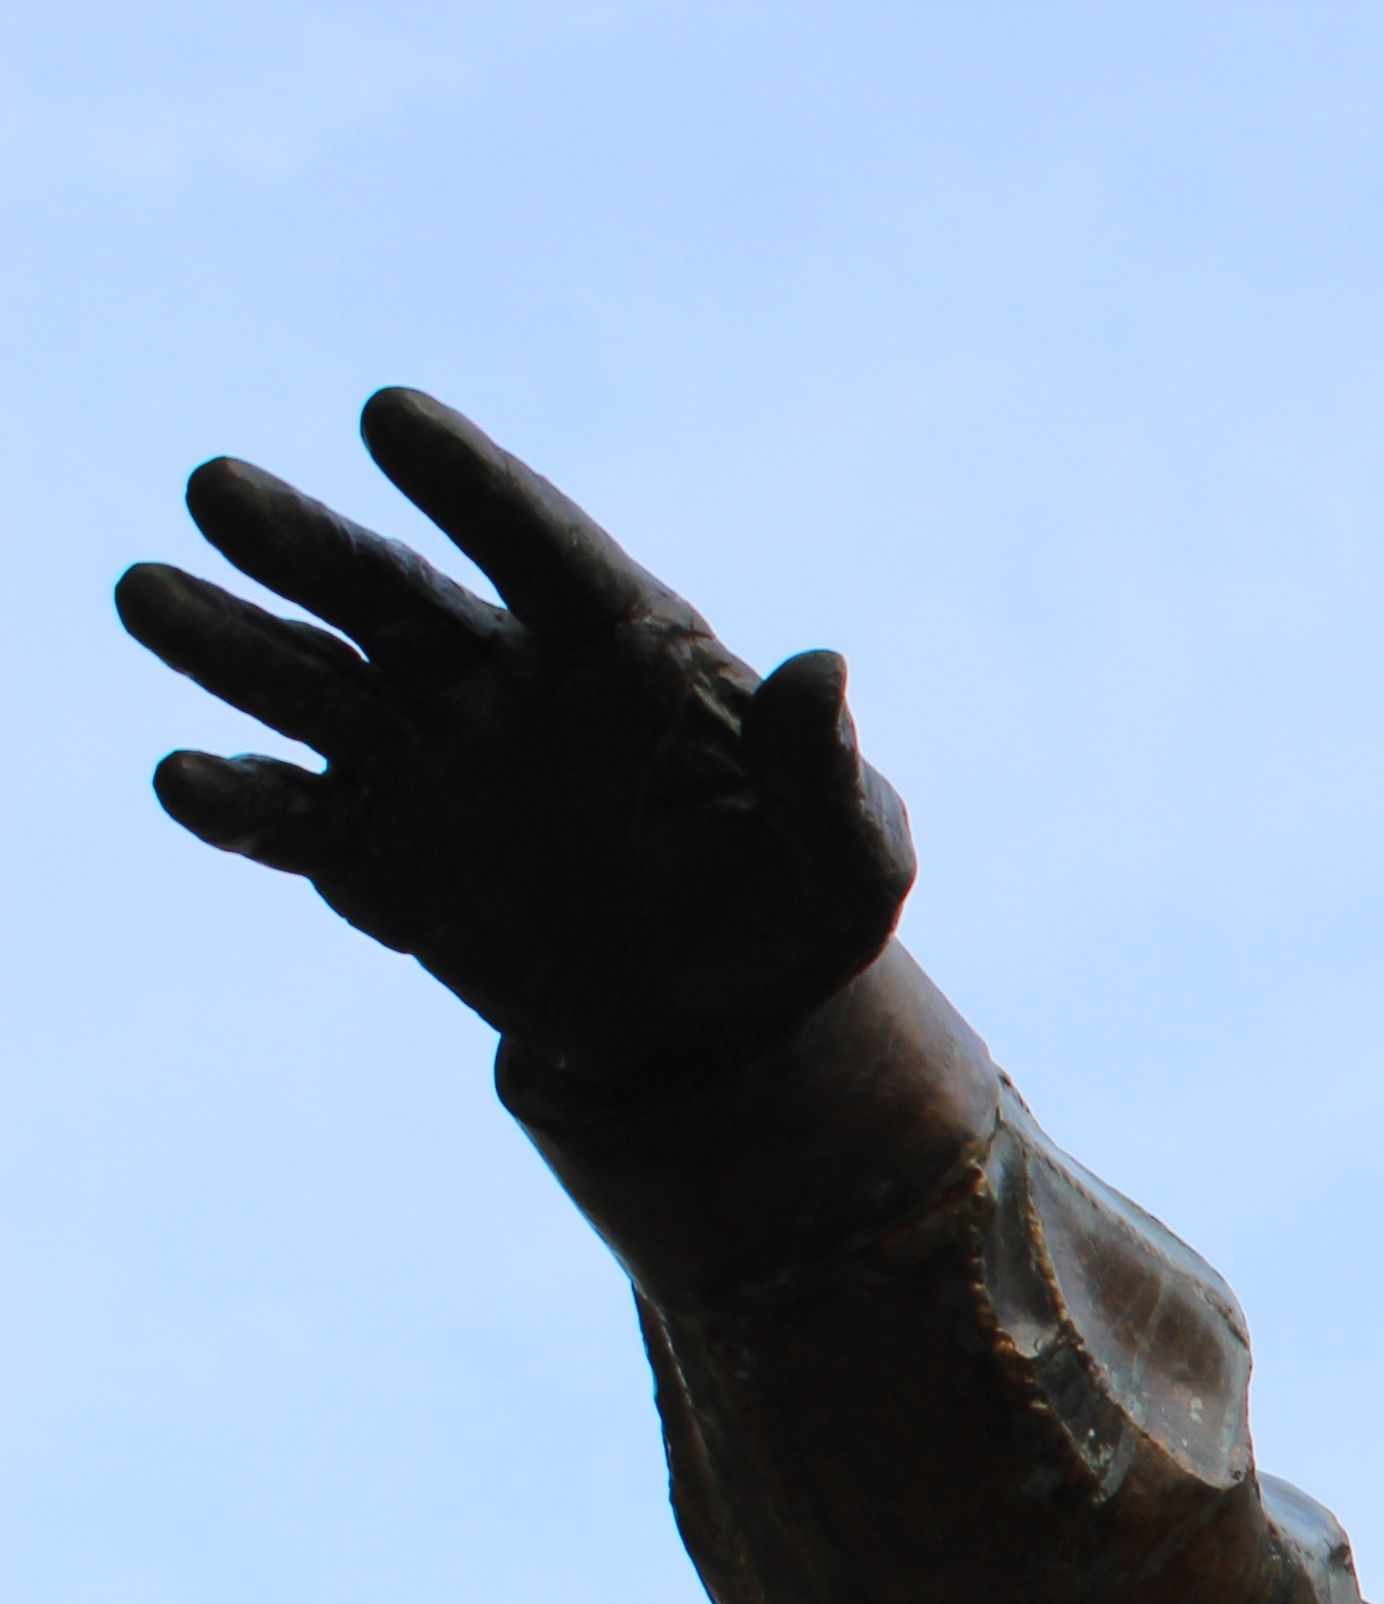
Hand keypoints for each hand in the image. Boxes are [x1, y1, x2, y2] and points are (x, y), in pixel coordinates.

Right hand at [116, 389, 911, 1090]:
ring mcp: (427, 762)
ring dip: (229, 643)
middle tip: (216, 487)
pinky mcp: (375, 852)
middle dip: (303, 544)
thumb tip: (825, 670)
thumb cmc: (790, 916)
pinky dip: (240, 803)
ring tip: (147, 592)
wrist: (713, 1023)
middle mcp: (504, 685)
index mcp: (622, 653)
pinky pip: (295, 819)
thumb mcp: (850, 865)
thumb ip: (829, 777)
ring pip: (313, 685)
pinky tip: (185, 776)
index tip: (387, 414)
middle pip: (390, 596)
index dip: (468, 484)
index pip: (539, 548)